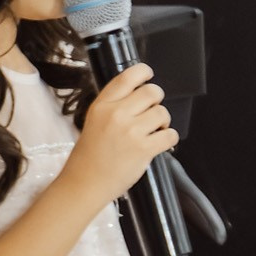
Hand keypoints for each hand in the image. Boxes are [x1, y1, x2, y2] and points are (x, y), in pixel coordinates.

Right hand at [66, 62, 177, 207]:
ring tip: (154, 131)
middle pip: (151, 92)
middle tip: (153, 110)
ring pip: (162, 112)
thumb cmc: (88, 157)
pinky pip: (170, 135)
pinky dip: (169, 138)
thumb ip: (113, 106)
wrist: (85, 184)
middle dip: (157, 100)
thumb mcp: (93, 121)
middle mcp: (116, 114)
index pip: (128, 77)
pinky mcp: (144, 149)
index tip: (149, 75)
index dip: (143, 72)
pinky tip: (161, 142)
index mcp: (102, 105)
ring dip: (163, 121)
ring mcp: (131, 132)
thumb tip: (139, 95)